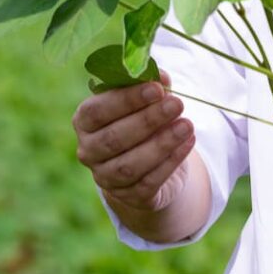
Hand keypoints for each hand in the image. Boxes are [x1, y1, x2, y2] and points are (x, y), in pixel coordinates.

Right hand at [73, 69, 195, 212]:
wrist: (148, 163)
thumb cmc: (141, 120)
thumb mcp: (143, 100)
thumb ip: (150, 86)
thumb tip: (162, 77)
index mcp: (84, 121)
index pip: (97, 111)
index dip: (126, 100)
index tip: (157, 89)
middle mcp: (88, 150)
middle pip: (114, 138)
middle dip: (148, 120)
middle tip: (177, 104)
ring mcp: (105, 177)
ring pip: (130, 165)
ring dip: (162, 144)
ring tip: (187, 125)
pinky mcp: (128, 196)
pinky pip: (149, 182)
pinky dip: (171, 162)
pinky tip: (188, 143)